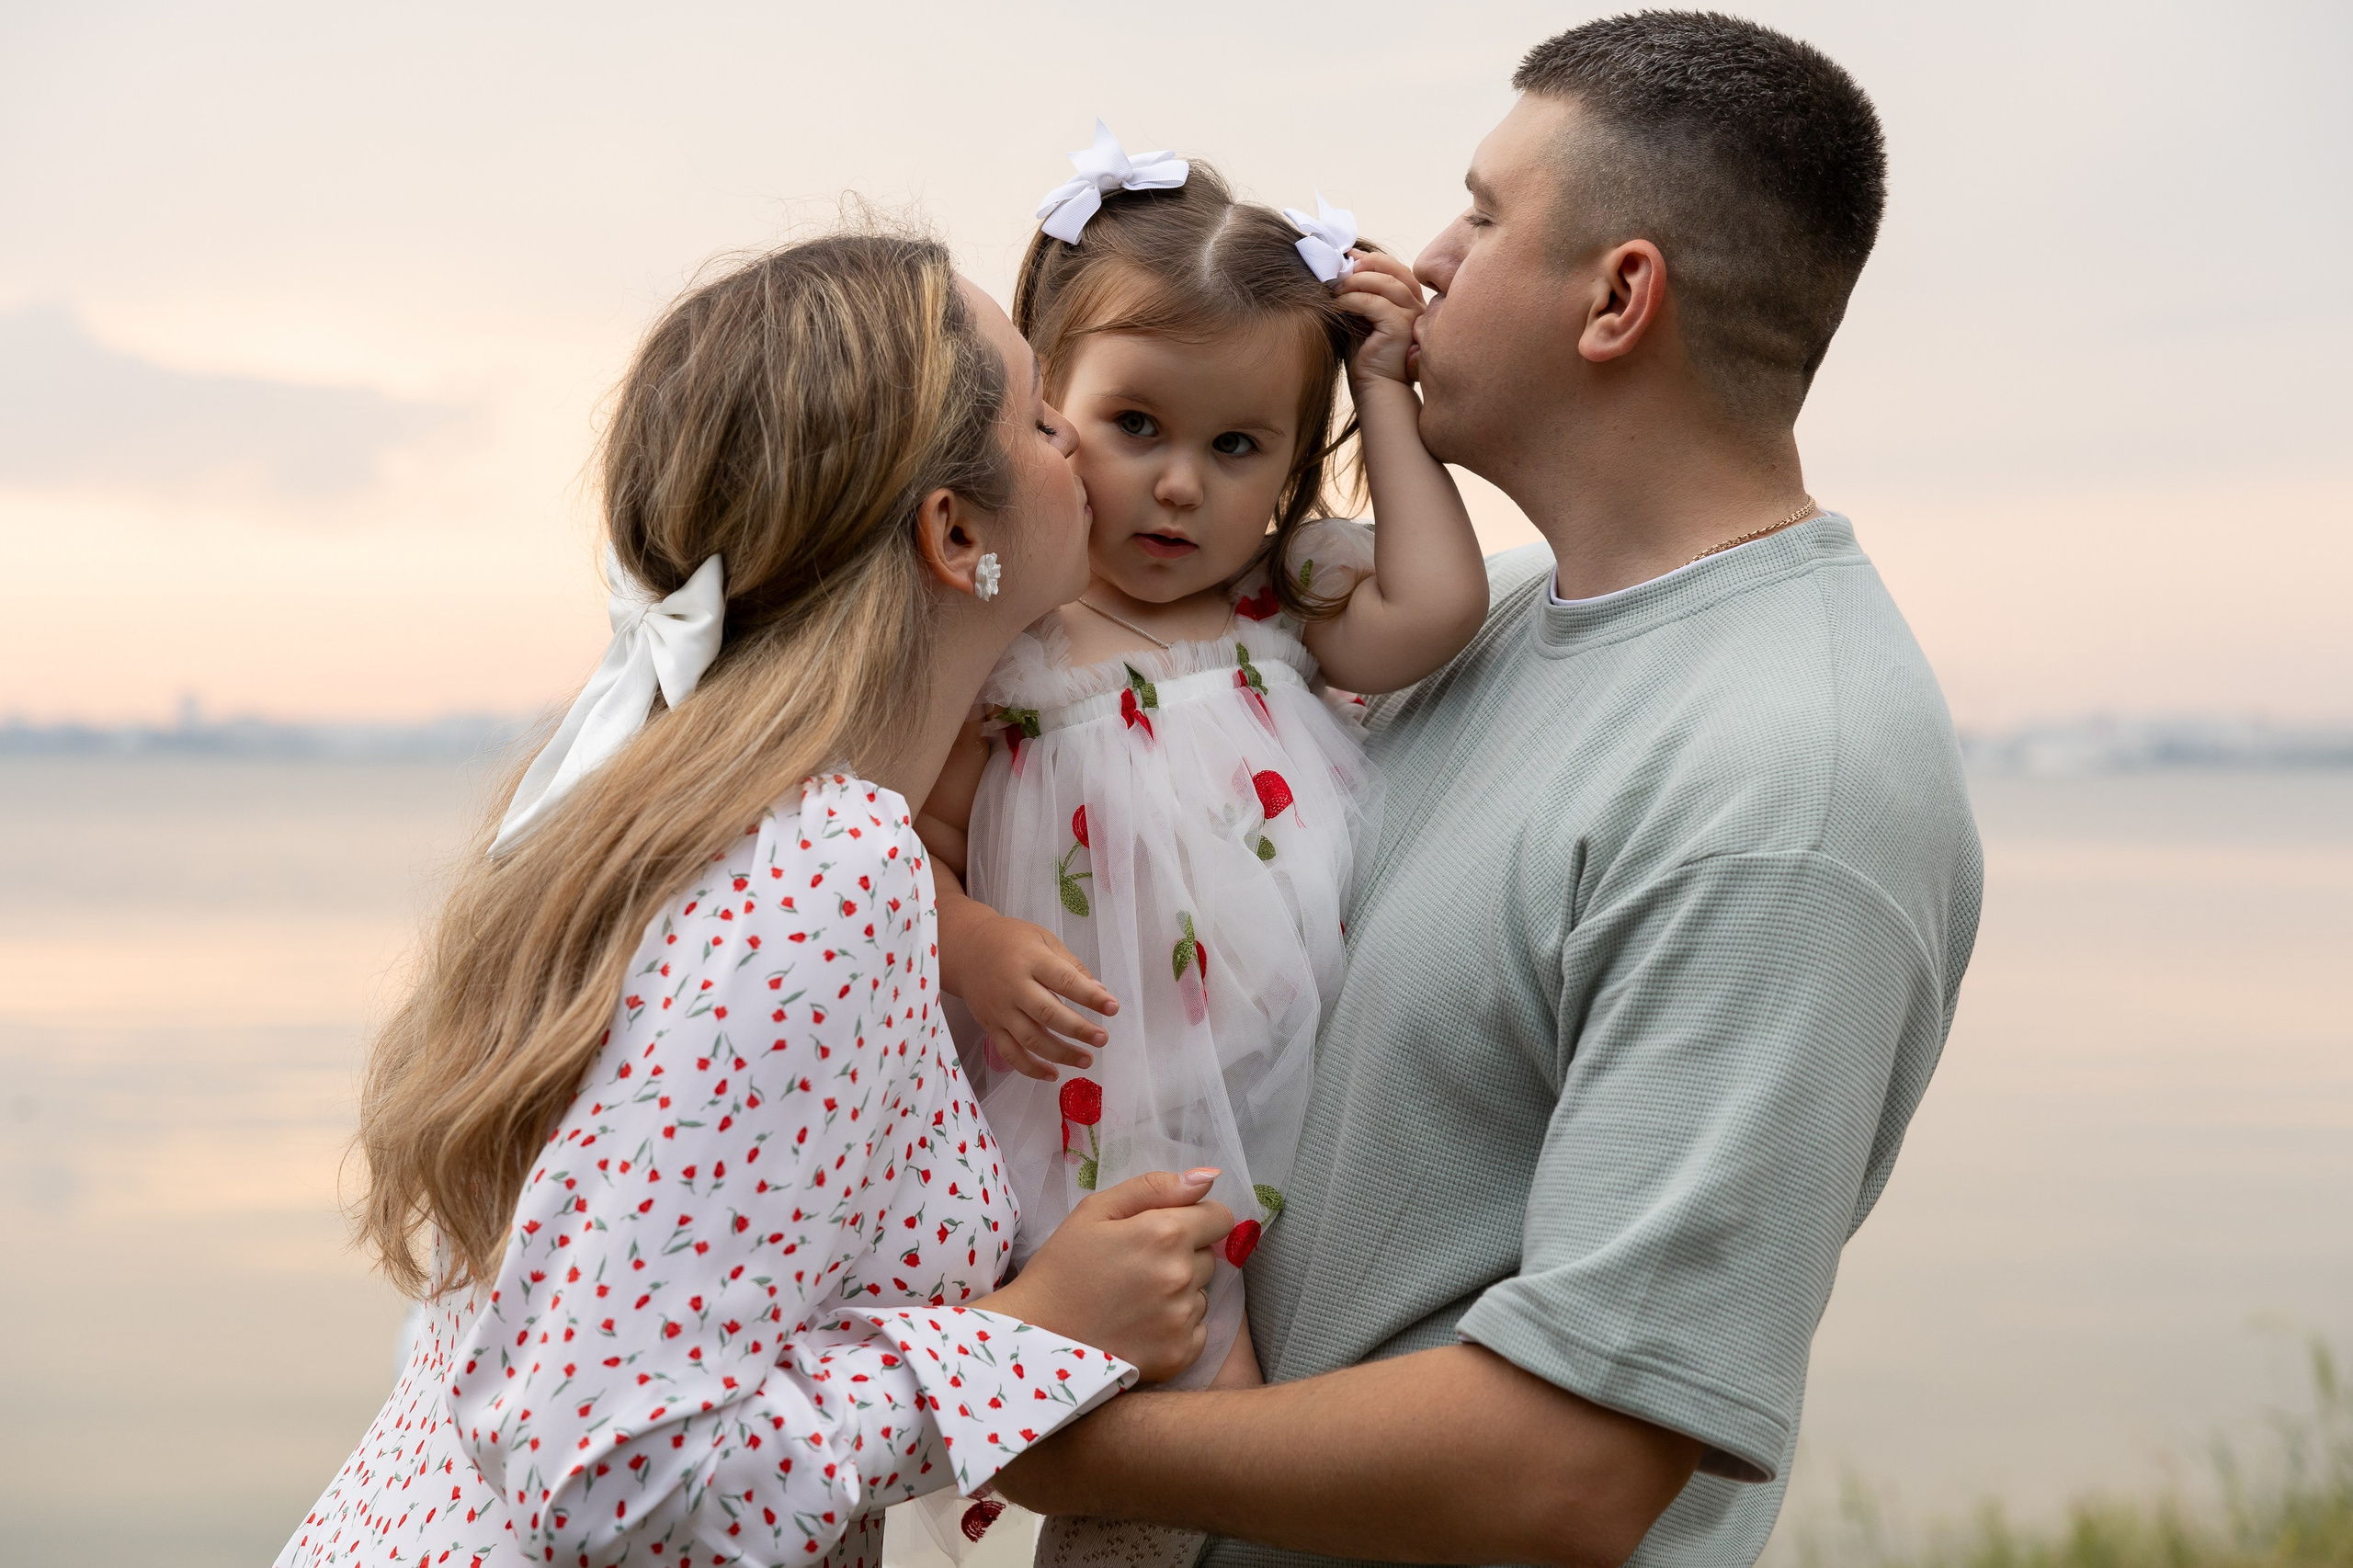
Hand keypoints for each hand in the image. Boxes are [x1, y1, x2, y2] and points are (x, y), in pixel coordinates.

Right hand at [950, 911, 1117, 1080]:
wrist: (966, 950)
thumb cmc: (1011, 942)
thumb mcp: (1044, 940)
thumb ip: (1071, 966)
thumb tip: (1099, 991)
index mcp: (1031, 960)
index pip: (1064, 980)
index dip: (1090, 996)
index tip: (1112, 1007)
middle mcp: (1014, 986)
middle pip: (1047, 1013)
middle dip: (1078, 1029)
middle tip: (1102, 1039)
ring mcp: (1000, 1009)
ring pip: (1030, 1038)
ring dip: (1060, 1053)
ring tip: (1086, 1060)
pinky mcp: (990, 1026)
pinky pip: (1010, 1052)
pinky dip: (1030, 1068)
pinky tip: (1053, 1074)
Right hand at [979, 1169, 1234, 1382]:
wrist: (1037, 1338)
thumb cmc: (1062, 1267)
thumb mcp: (1097, 1210)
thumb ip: (1155, 1187)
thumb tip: (1209, 1176)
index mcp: (1165, 1233)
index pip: (1220, 1217)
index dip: (1197, 1218)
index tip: (1169, 1229)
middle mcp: (1182, 1276)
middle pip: (1210, 1256)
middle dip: (1185, 1255)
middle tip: (1139, 1266)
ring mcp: (1183, 1319)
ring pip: (1202, 1293)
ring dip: (1181, 1291)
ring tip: (1136, 1298)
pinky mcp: (1181, 1354)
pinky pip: (1197, 1329)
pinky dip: (1177, 1325)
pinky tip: (1142, 1325)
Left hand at [1334, 251, 1424, 386]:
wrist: (1374, 389)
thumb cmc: (1366, 357)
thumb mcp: (1361, 318)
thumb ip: (1358, 294)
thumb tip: (1342, 268)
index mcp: (1411, 303)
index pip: (1396, 270)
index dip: (1372, 259)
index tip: (1348, 256)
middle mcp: (1418, 307)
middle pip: (1395, 270)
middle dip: (1366, 265)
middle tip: (1341, 269)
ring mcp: (1413, 317)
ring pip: (1386, 283)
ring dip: (1356, 281)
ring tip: (1336, 288)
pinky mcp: (1402, 327)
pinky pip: (1375, 303)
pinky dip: (1353, 300)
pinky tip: (1338, 305)